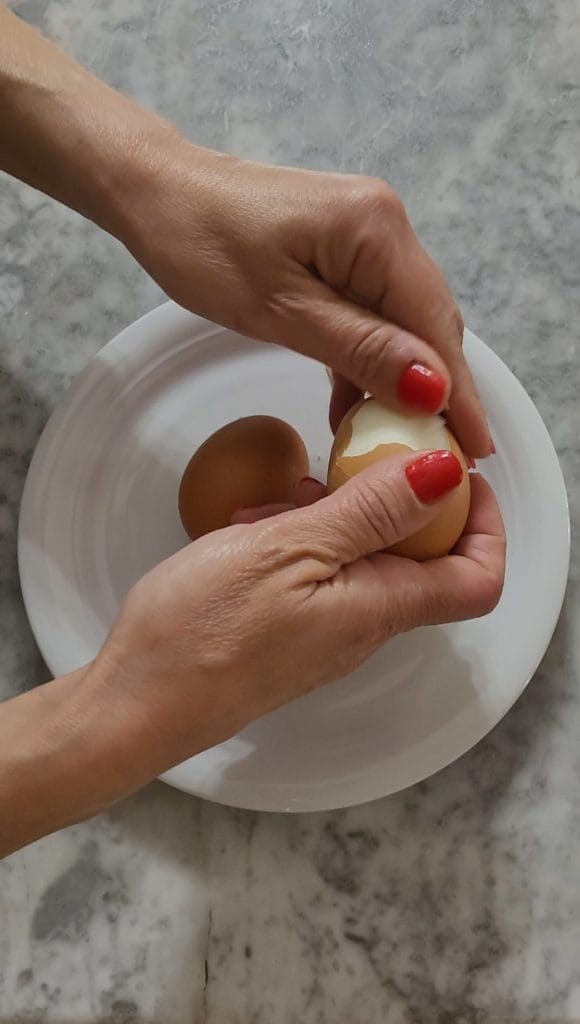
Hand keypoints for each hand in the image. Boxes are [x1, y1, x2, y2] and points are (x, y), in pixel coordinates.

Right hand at [98, 453, 504, 765]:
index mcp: (379, 607)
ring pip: (364, 560)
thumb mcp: (290, 548)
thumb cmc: (201, 632)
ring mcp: (326, 633)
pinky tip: (257, 523)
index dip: (487, 524)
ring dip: (339, 514)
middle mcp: (363, 627)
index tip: (459, 473)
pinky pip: (323, 575)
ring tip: (284, 495)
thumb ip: (372, 512)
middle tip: (350, 462)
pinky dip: (304, 537)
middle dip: (397, 500)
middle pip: (422, 559)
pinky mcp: (291, 631)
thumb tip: (445, 475)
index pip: (477, 578)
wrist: (136, 703)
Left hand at [123, 146, 491, 457]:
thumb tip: (433, 386)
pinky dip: (368, 357)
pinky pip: (371, 311)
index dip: (459, 391)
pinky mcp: (341, 249)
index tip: (476, 447)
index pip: (436, 324)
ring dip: (400, 378)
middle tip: (444, 453)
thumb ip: (362, 349)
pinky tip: (355, 402)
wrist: (157, 192)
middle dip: (438, 389)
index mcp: (376, 230)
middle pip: (428, 321)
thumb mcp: (282, 311)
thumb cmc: (203, 244)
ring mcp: (365, 235)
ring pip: (401, 321)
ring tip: (400, 439)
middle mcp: (384, 225)